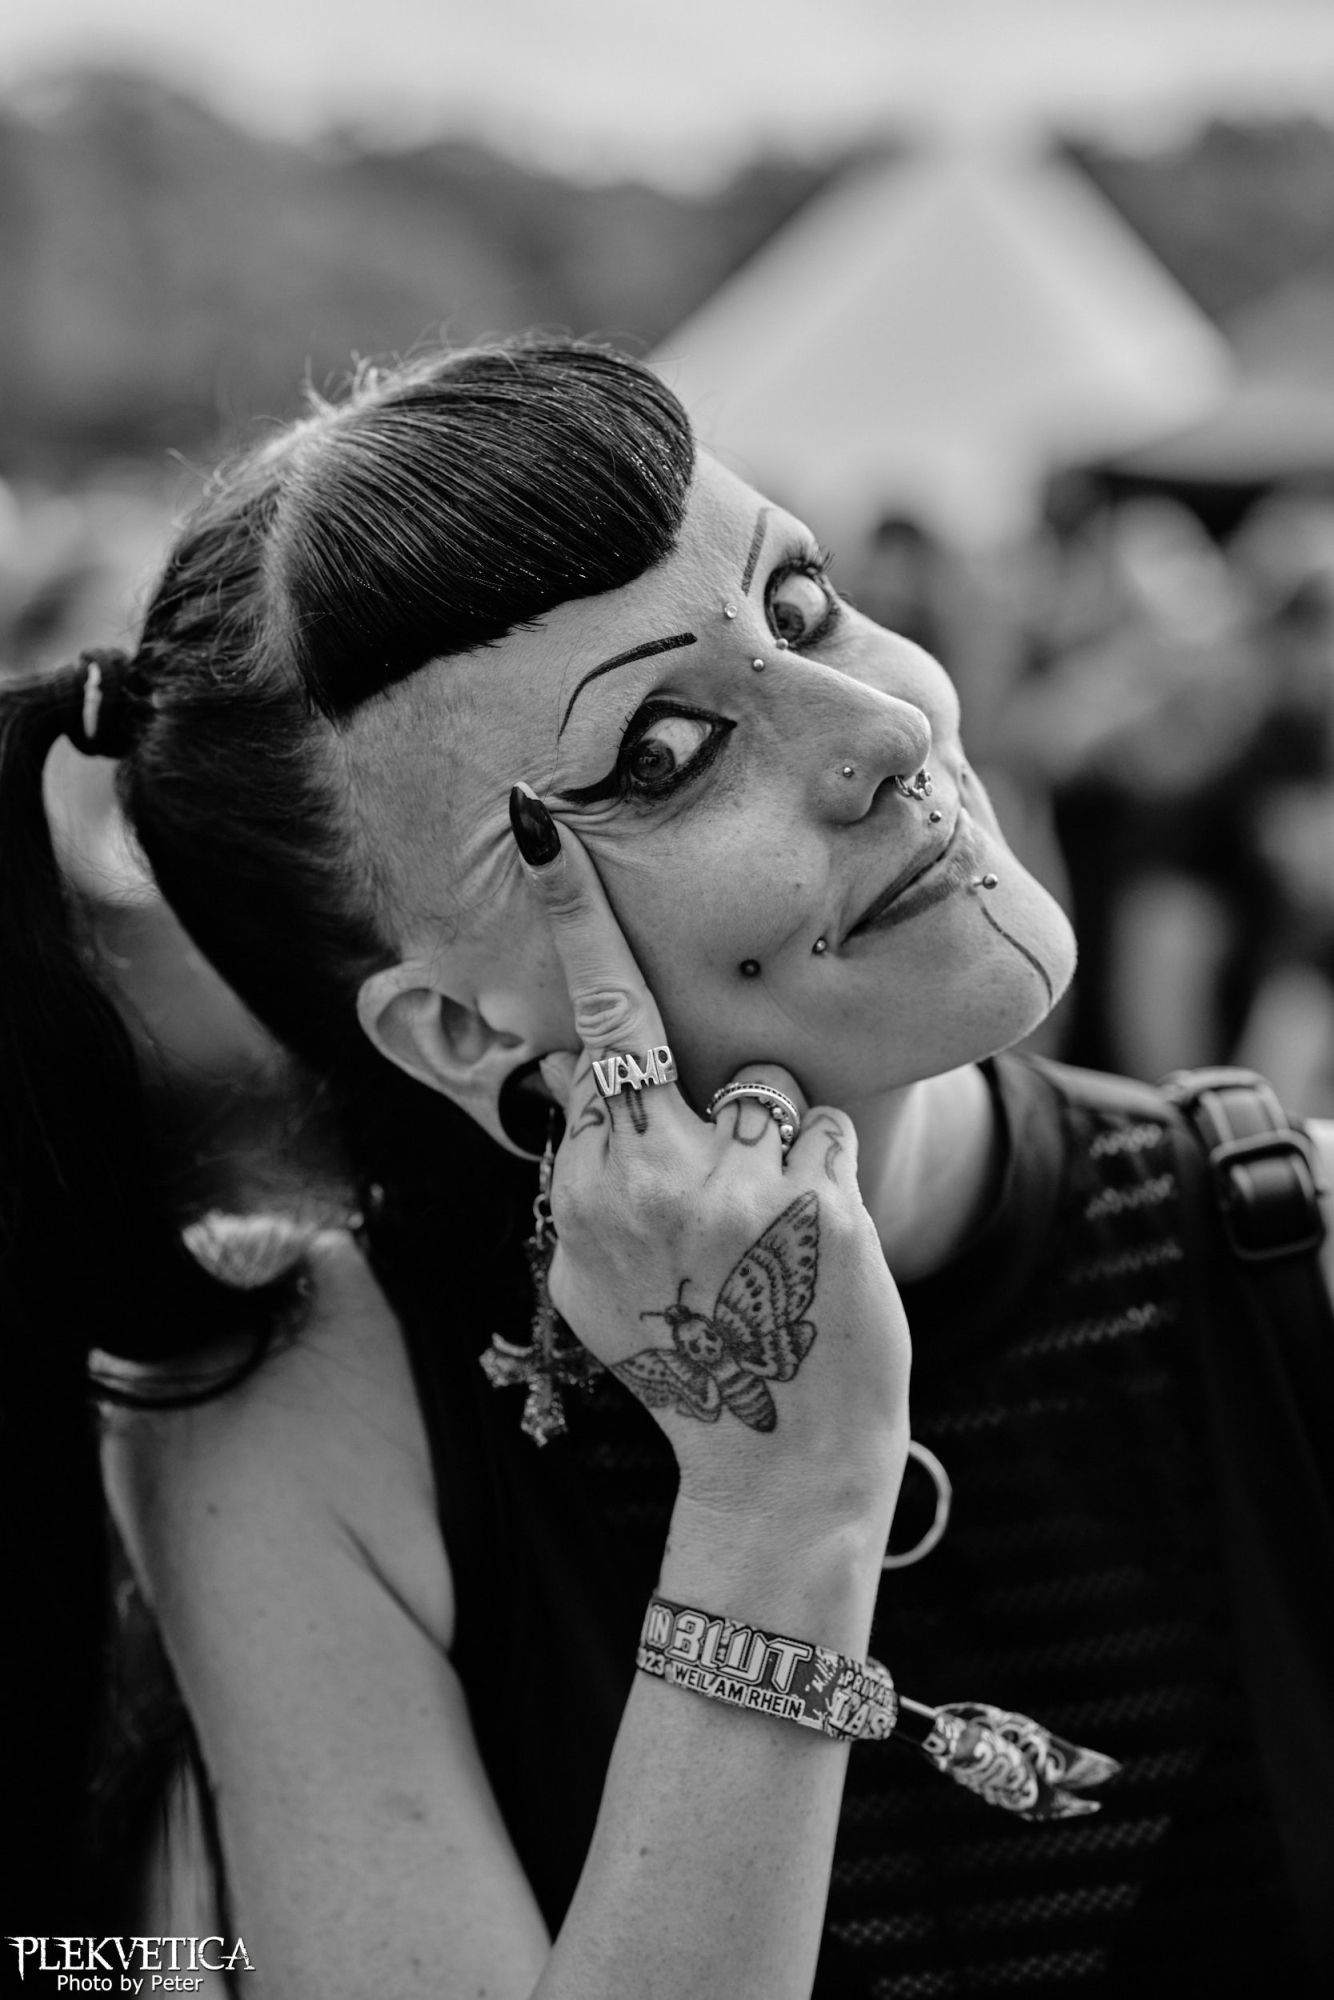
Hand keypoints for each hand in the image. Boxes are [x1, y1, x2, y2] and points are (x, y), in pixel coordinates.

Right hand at [509, 785, 909, 1531]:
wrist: (780, 1464)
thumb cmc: (689, 1369)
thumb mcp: (595, 1285)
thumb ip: (582, 1181)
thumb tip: (572, 1075)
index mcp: (587, 1192)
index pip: (582, 1038)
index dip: (568, 922)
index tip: (540, 828)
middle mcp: (647, 1177)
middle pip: (664, 1039)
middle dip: (649, 1010)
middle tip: (584, 914)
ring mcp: (735, 1188)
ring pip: (768, 1085)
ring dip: (778, 1142)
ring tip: (773, 1237)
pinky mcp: (817, 1204)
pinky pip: (825, 1131)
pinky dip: (827, 1179)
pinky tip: (816, 1254)